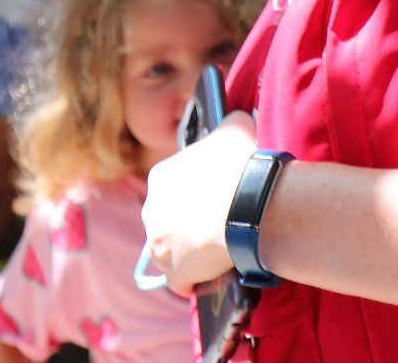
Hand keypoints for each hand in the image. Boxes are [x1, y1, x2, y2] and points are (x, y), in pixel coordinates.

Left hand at [143, 111, 256, 295]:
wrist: (246, 206)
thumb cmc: (238, 165)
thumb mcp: (236, 128)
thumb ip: (231, 122)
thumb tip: (235, 116)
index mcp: (161, 177)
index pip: (173, 185)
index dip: (196, 191)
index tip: (216, 195)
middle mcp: (151, 211)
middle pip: (169, 220)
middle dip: (189, 222)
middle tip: (221, 220)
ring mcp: (159, 246)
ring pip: (172, 251)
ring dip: (191, 252)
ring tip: (221, 248)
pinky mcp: (173, 273)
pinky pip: (182, 280)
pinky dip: (197, 280)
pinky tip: (214, 274)